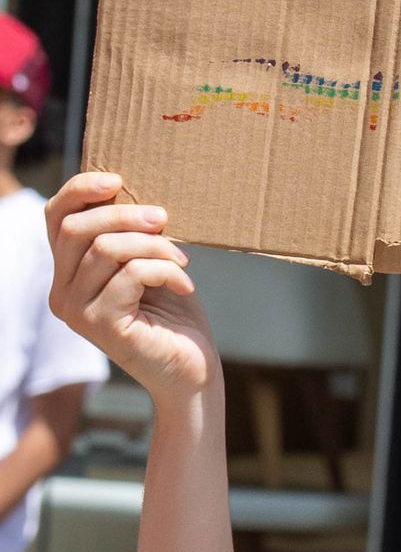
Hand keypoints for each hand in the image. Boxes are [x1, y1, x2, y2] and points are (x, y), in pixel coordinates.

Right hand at [47, 174, 213, 406]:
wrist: (193, 372)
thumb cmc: (174, 315)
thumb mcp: (149, 263)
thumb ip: (130, 234)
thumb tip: (128, 189)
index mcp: (67, 273)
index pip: (56, 217)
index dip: (81, 189)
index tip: (119, 179)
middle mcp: (62, 293)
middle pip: (78, 228)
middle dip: (126, 214)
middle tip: (166, 220)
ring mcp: (78, 312)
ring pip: (107, 248)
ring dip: (154, 246)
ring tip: (183, 260)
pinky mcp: (103, 326)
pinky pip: (131, 275)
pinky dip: (165, 271)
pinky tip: (185, 286)